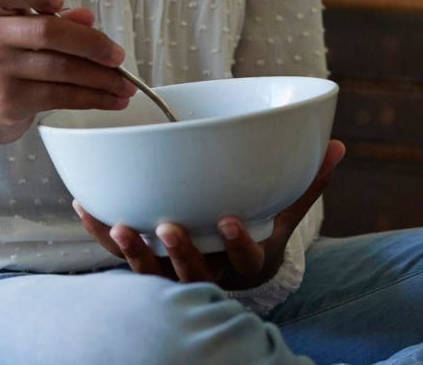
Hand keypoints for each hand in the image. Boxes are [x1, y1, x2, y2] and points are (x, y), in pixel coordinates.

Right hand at [0, 0, 131, 151]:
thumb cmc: (8, 60)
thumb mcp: (23, 34)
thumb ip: (55, 22)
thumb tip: (88, 17)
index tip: (60, 1)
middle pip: (47, 31)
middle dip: (92, 44)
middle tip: (118, 56)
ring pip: (62, 69)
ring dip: (102, 78)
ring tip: (125, 85)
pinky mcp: (11, 100)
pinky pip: (62, 96)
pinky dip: (94, 98)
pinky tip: (112, 99)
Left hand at [74, 140, 345, 290]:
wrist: (233, 272)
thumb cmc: (260, 232)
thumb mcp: (285, 215)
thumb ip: (307, 184)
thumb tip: (337, 146)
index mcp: (248, 261)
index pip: (248, 259)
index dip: (239, 244)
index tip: (229, 220)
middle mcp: (212, 275)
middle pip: (196, 274)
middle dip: (182, 252)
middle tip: (169, 227)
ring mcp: (177, 276)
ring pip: (154, 274)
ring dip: (136, 252)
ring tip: (123, 228)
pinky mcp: (147, 267)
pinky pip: (120, 257)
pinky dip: (101, 233)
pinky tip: (85, 205)